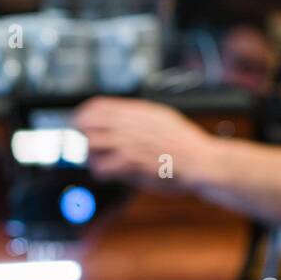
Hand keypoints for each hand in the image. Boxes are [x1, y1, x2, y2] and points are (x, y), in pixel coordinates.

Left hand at [73, 97, 219, 192]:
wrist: (201, 162)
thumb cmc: (184, 145)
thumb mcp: (162, 119)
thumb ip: (140, 117)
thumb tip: (120, 117)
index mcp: (138, 111)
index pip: (98, 106)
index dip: (83, 115)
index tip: (79, 123)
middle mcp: (131, 125)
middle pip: (88, 124)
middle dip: (82, 136)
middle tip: (86, 146)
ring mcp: (130, 143)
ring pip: (90, 145)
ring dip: (90, 155)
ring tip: (97, 161)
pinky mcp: (131, 164)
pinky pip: (101, 167)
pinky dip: (99, 171)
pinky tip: (106, 174)